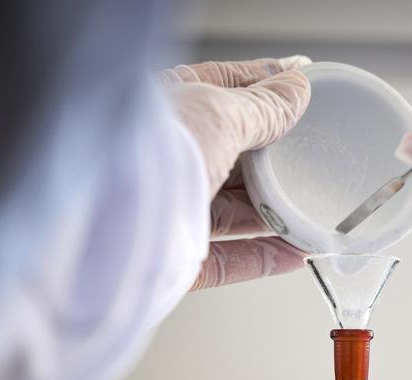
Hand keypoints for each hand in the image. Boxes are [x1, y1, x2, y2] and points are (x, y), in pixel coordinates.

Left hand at [159, 57, 312, 288]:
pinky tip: (295, 253)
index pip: (224, 89)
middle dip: (276, 159)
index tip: (303, 89)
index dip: (267, 87)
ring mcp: (168, 211)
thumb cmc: (140, 151)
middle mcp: (166, 158)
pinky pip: (229, 260)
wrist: (96, 226)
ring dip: (277, 213)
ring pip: (233, 212)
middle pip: (233, 156)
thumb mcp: (217, 114)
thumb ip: (262, 106)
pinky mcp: (173, 260)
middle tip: (314, 156)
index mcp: (167, 109)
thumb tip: (295, 92)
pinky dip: (264, 258)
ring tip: (314, 212)